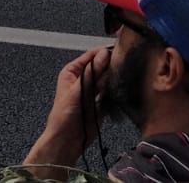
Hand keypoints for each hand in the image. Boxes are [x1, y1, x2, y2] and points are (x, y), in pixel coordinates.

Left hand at [25, 47, 111, 167]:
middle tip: (124, 62)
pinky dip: (115, 89)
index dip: (103, 51)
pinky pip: (111, 91)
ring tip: (123, 75)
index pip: (90, 56)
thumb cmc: (63, 115)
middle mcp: (83, 78)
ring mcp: (92, 90)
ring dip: (114, 77)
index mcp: (72, 71)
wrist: (67, 140)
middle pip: (101, 66)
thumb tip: (103, 54)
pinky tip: (121, 87)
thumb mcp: (76, 91)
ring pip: (107, 78)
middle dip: (111, 64)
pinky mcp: (101, 101)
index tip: (118, 48)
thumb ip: (91, 73)